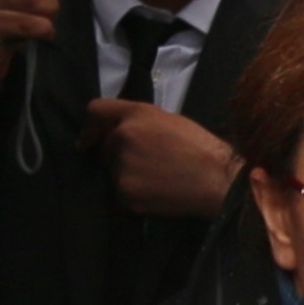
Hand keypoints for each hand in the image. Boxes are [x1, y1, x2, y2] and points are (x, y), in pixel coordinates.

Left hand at [87, 100, 248, 215]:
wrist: (216, 179)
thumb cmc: (200, 147)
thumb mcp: (168, 120)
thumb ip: (139, 121)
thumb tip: (116, 131)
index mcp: (135, 114)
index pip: (96, 111)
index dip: (90, 127)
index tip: (87, 141)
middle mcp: (122, 138)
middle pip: (106, 148)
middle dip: (118, 155)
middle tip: (148, 163)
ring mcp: (121, 167)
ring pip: (113, 172)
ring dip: (127, 175)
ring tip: (157, 178)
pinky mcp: (125, 193)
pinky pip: (120, 192)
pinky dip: (134, 193)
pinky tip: (157, 192)